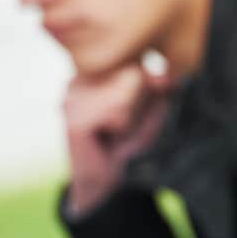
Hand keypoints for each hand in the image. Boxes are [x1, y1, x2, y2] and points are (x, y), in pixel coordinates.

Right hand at [63, 62, 172, 215]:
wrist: (105, 178)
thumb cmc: (128, 138)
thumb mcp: (152, 105)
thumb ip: (159, 84)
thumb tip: (165, 77)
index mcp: (93, 68)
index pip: (136, 59)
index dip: (146, 85)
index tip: (131, 108)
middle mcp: (77, 77)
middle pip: (133, 72)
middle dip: (139, 101)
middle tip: (123, 123)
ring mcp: (71, 97)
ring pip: (127, 91)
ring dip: (131, 116)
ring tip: (116, 131)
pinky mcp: (74, 119)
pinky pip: (118, 111)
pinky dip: (123, 127)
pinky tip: (108, 138)